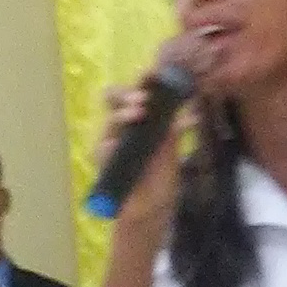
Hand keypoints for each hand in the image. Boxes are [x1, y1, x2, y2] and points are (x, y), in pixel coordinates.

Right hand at [95, 69, 200, 226]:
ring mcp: (111, 143)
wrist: (152, 211)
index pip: (138, 95)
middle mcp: (124, 128)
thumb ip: (173, 135)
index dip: (143, 83)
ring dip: (122, 114)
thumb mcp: (172, 155)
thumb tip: (184, 114)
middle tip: (143, 100)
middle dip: (127, 95)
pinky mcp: (103, 162)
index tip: (151, 75)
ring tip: (136, 114)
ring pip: (110, 121)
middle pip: (116, 100)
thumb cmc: (161, 180)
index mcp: (143, 121)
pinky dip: (109, 146)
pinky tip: (116, 145)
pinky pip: (102, 149)